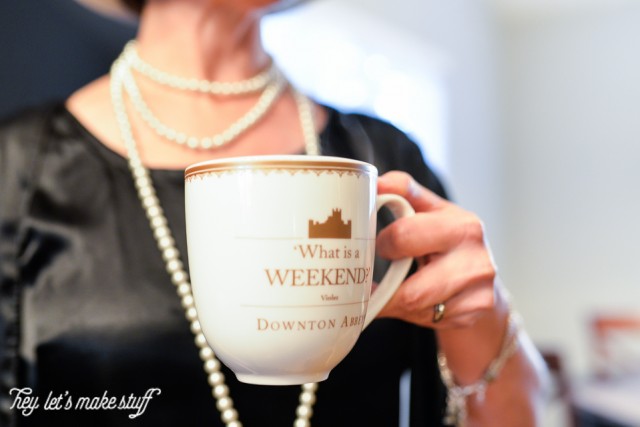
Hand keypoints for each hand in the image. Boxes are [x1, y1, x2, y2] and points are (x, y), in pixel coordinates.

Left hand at [375, 171, 496, 328]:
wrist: (481, 274)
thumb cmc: (447, 237)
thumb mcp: (431, 209)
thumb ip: (404, 191)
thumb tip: (376, 181)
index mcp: (462, 227)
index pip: (405, 236)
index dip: (383, 244)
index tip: (379, 246)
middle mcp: (477, 261)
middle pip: (412, 291)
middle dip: (387, 288)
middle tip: (376, 281)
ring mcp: (479, 293)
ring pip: (417, 310)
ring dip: (395, 304)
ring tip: (388, 293)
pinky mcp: (474, 315)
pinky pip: (428, 321)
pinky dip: (411, 314)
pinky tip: (413, 303)